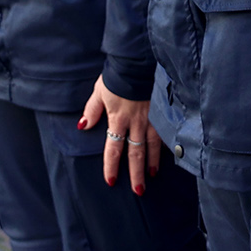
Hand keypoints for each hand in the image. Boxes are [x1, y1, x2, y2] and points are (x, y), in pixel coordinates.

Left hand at [80, 76, 161, 193]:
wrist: (139, 59)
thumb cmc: (117, 74)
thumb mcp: (99, 90)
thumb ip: (92, 110)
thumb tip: (83, 126)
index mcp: (118, 118)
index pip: (113, 149)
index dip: (111, 166)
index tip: (111, 181)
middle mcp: (136, 123)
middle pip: (135, 154)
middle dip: (136, 174)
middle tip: (138, 191)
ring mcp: (152, 118)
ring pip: (153, 146)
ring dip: (152, 163)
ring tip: (153, 176)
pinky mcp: (163, 111)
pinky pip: (165, 133)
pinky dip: (165, 146)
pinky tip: (168, 154)